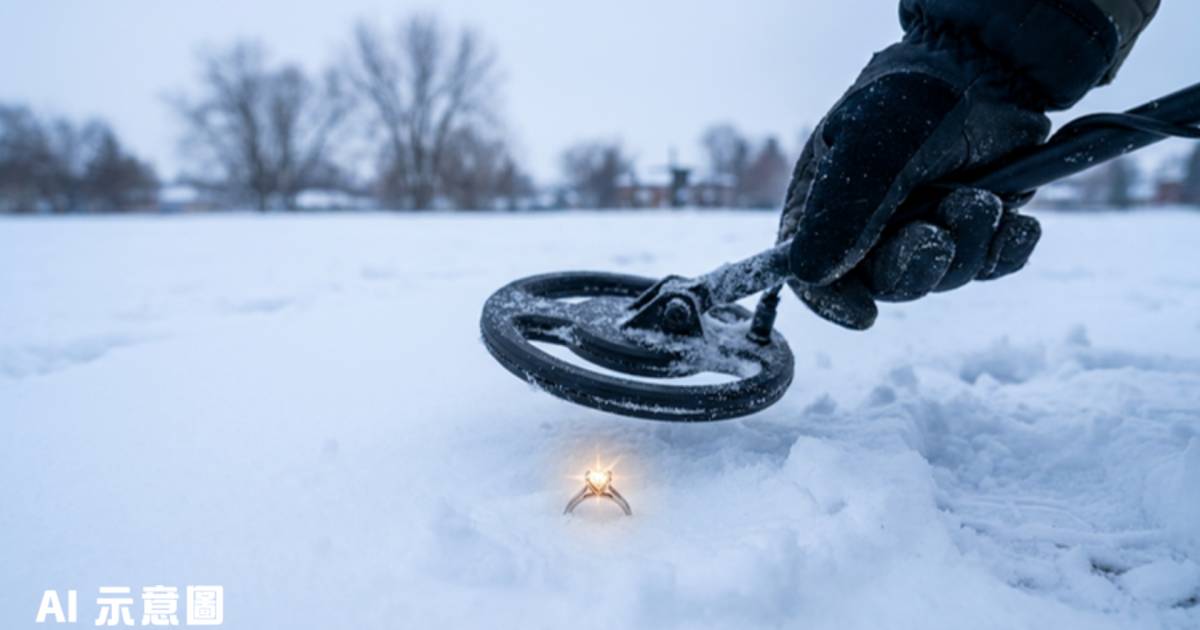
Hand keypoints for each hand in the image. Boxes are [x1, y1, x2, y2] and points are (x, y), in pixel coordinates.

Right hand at [778, 42, 1049, 329]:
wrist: (992, 67)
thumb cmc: (914, 97)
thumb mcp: (867, 147)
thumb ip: (839, 212)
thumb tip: (810, 273)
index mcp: (827, 209)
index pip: (816, 276)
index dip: (835, 301)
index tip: (864, 313)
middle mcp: (873, 229)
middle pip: (887, 285)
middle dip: (918, 262)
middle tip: (937, 229)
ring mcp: (927, 230)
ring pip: (945, 278)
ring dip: (969, 244)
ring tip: (981, 197)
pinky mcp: (977, 231)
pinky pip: (991, 267)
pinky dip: (1006, 249)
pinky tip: (1017, 222)